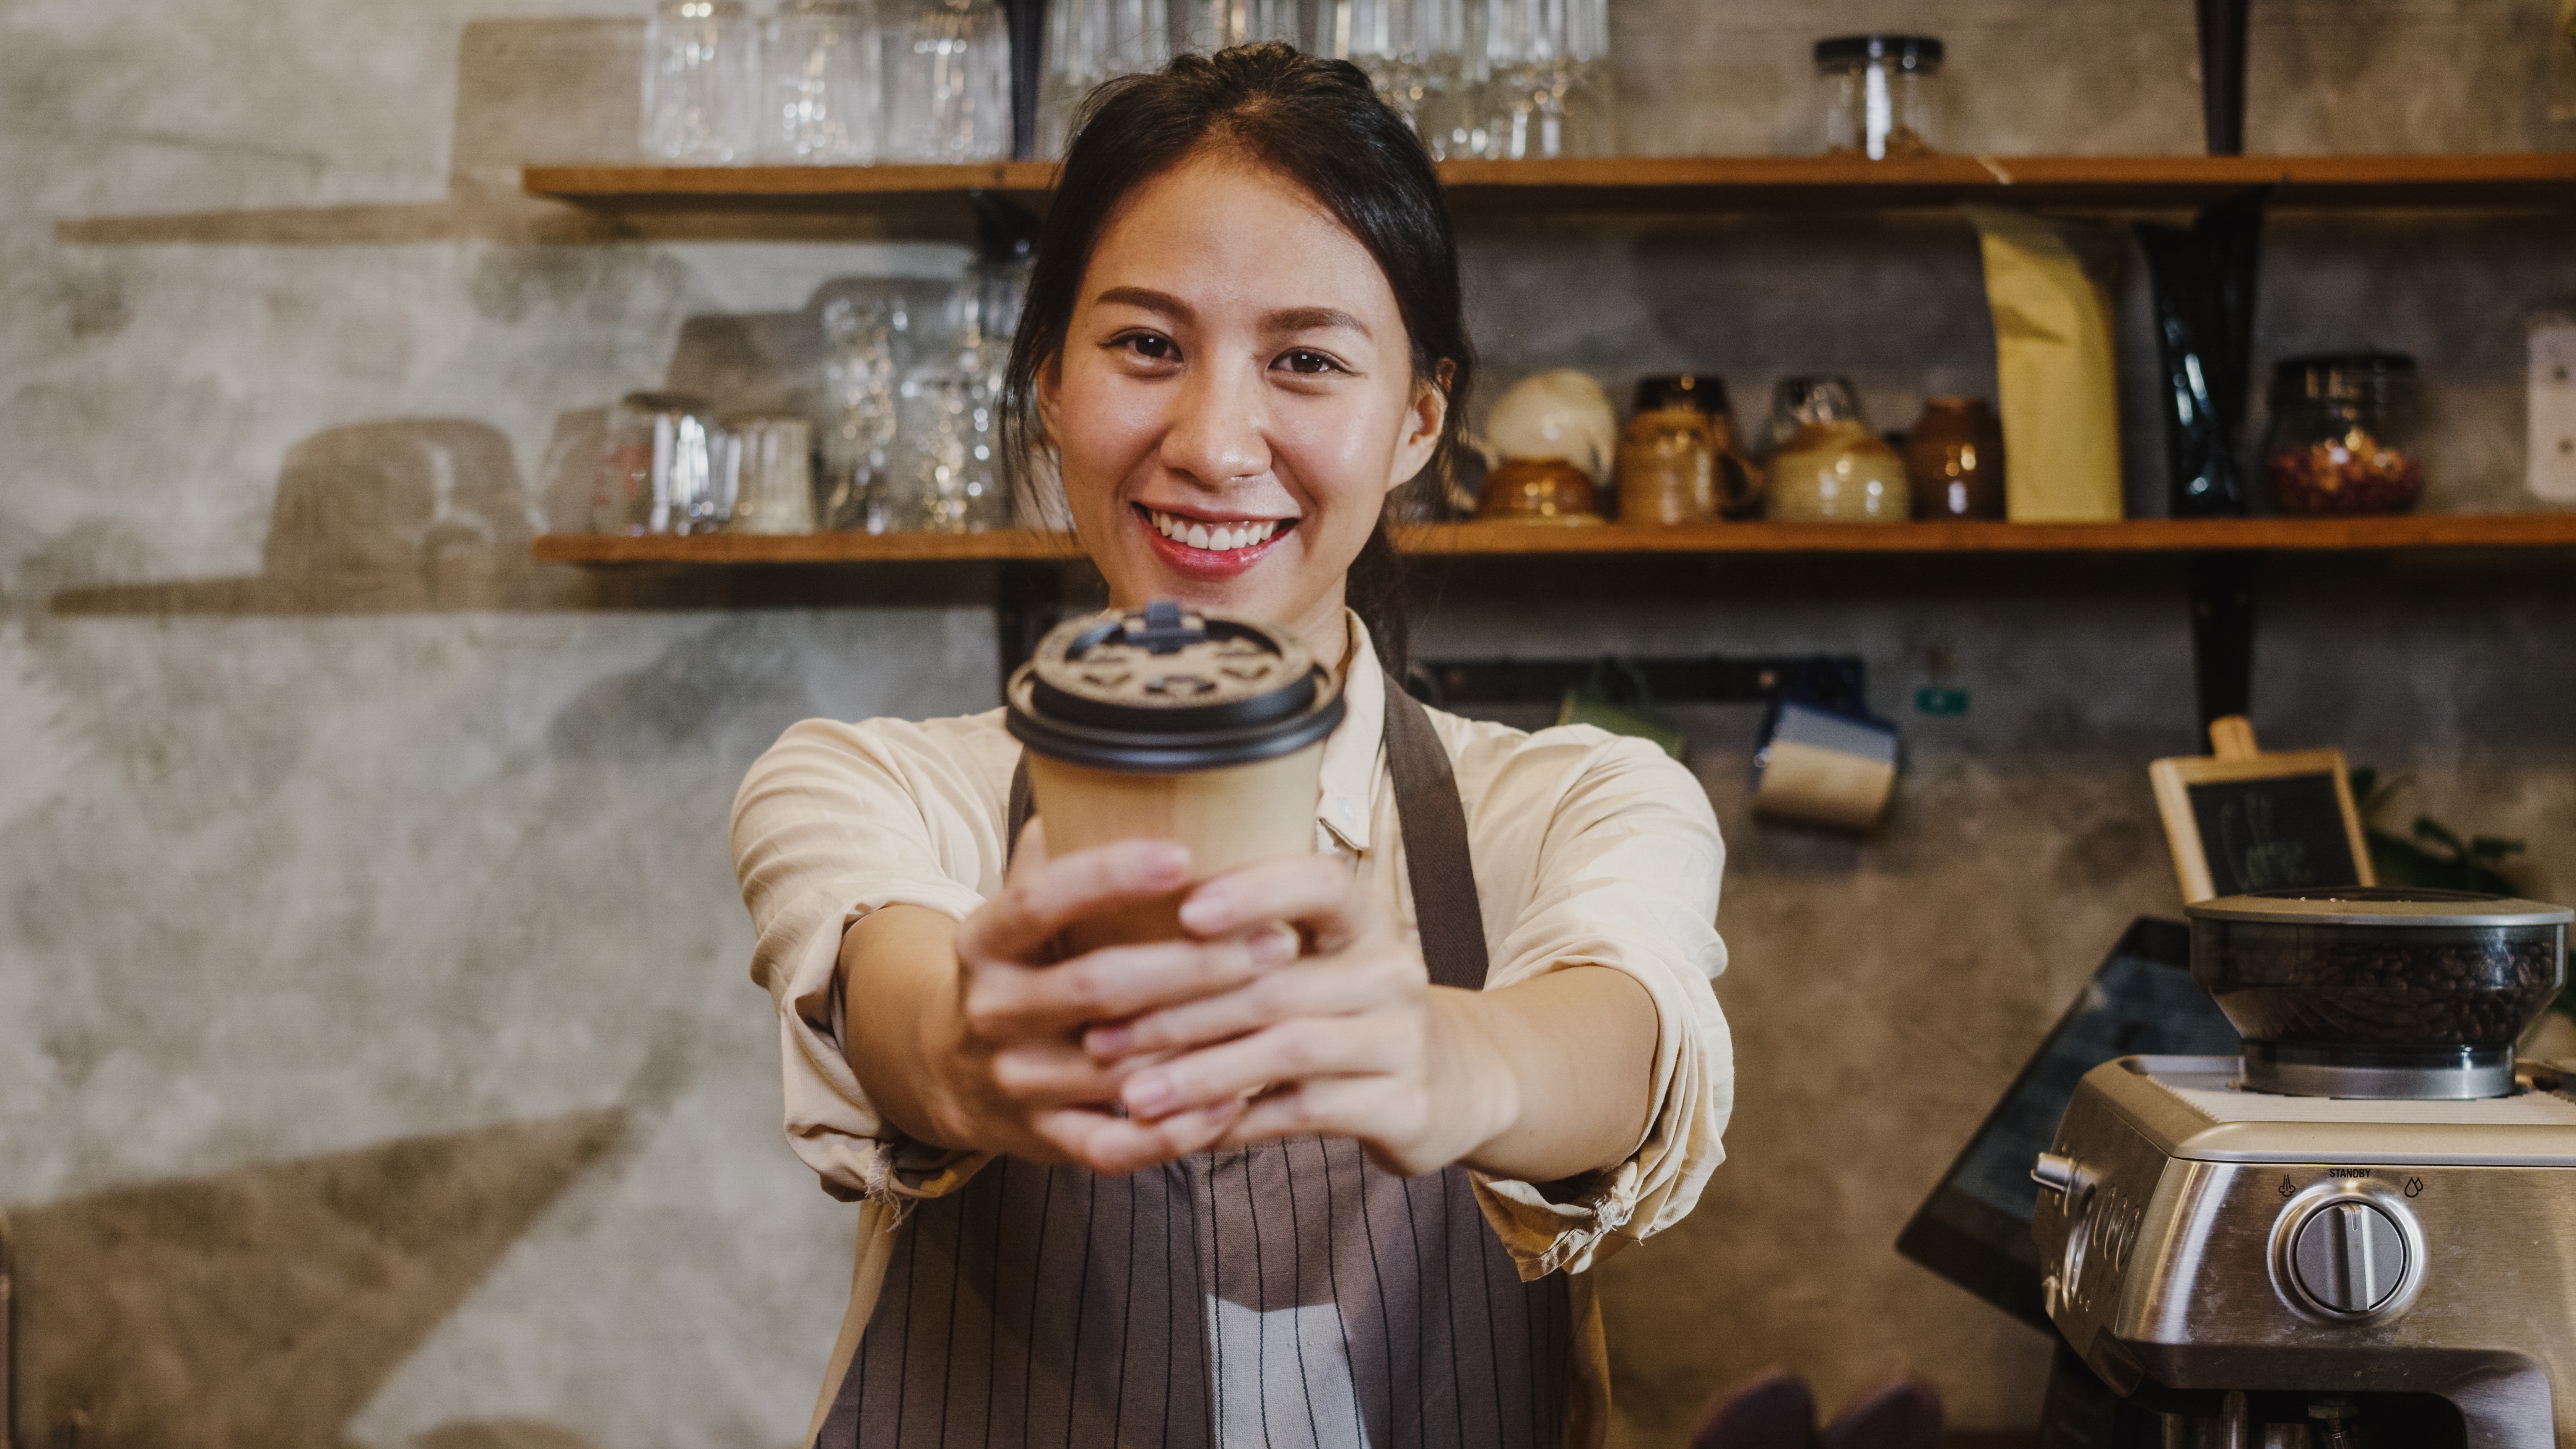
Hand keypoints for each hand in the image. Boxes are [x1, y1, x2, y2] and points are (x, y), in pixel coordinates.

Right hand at [917, 818, 1295, 1173]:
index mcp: (984, 942)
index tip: (1181, 854)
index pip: (1039, 900)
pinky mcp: (1044, 1141)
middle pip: (1096, 986)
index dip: (1107, 876)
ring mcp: (1017, 1083)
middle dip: (1192, 964)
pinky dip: (1178, 1130)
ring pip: (1117, 1066)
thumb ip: (1059, 850)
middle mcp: (992, 1012)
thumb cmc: (1018, 967)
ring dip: (1203, 1041)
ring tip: (1279, 1008)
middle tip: (1273, 941)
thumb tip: (1116, 764)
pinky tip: (1237, 1098)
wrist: (948, 1070)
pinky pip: (1116, 1145)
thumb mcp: (1017, 909)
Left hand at [1081, 855, 1517, 1177]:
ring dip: (1200, 1074)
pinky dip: (1238, 1121)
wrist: (1455, 1083)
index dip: (1255, 892)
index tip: (1183, 910)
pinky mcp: (1403, 1106)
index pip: (1320, 884)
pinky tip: (1185, 1129)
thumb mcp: (1323, 956)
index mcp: (1367, 919)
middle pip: (1278, 984)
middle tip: (1103, 1035)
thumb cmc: (1352, 1009)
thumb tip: (1122, 908)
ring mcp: (1403, 1041)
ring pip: (1287, 1051)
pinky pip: (1304, 1112)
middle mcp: (1391, 971)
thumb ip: (1250, 936)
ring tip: (1133, 1094)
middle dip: (1180, 1011)